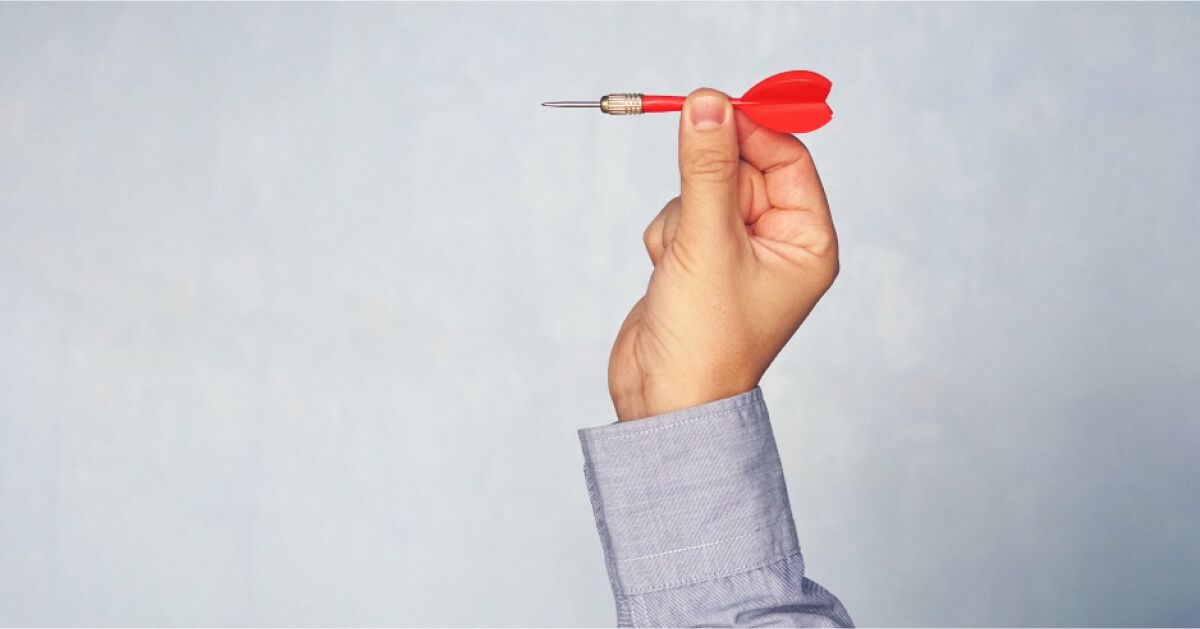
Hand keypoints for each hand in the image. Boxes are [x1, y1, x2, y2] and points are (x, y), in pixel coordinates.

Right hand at [608, 89, 838, 420]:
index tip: (710, 107)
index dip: (751, 129)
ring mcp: (736, 251)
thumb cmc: (705, 339)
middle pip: (741, 167)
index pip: (788, 157)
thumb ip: (707, 167)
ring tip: (681, 263)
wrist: (662, 401)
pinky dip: (665, 235)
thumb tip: (708, 102)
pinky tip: (666, 272)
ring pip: (702, 189)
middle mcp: (778, 243)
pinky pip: (679, 214)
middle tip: (693, 212)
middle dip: (706, 184)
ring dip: (681, 215)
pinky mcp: (698, 259)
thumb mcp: (707, 241)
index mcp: (807, 241)